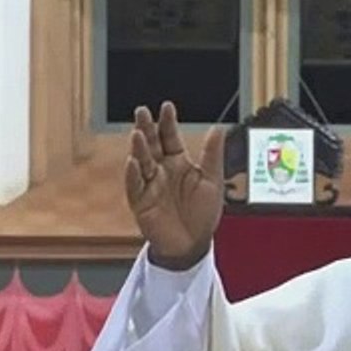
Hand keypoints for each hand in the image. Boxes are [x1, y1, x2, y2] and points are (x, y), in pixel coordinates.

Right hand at [124, 102, 225, 270]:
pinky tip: (133, 163)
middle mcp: (162, 170)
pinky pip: (135, 187)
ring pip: (141, 162)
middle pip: (152, 145)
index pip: (170, 137)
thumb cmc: (203, 213)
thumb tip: (218, 129)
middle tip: (142, 111)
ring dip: (138, 149)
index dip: (168, 122)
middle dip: (147, 128)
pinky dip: (133, 175)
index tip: (166, 106)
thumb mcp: (213, 181)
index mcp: (179, 163)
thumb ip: (213, 155)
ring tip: (138, 134)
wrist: (193, 244)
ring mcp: (150, 185)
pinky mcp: (141, 202)